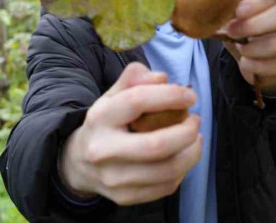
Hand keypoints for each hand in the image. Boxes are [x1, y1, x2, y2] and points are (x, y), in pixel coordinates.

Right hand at [58, 62, 202, 204]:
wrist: (78, 164)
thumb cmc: (105, 124)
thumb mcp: (112, 96)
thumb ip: (134, 79)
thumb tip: (162, 78)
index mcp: (100, 118)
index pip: (138, 101)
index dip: (170, 96)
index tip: (190, 96)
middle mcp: (103, 150)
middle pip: (157, 145)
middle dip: (187, 132)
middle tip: (196, 120)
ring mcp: (113, 178)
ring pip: (167, 171)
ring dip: (192, 153)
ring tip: (196, 138)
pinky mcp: (124, 197)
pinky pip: (166, 186)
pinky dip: (183, 170)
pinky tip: (184, 156)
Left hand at [223, 0, 275, 94]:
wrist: (259, 59)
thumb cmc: (248, 31)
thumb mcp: (240, 17)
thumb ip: (237, 5)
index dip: (256, 3)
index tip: (238, 11)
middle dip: (255, 24)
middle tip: (232, 31)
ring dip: (252, 48)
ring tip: (240, 49)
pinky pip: (275, 65)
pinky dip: (255, 65)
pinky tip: (246, 62)